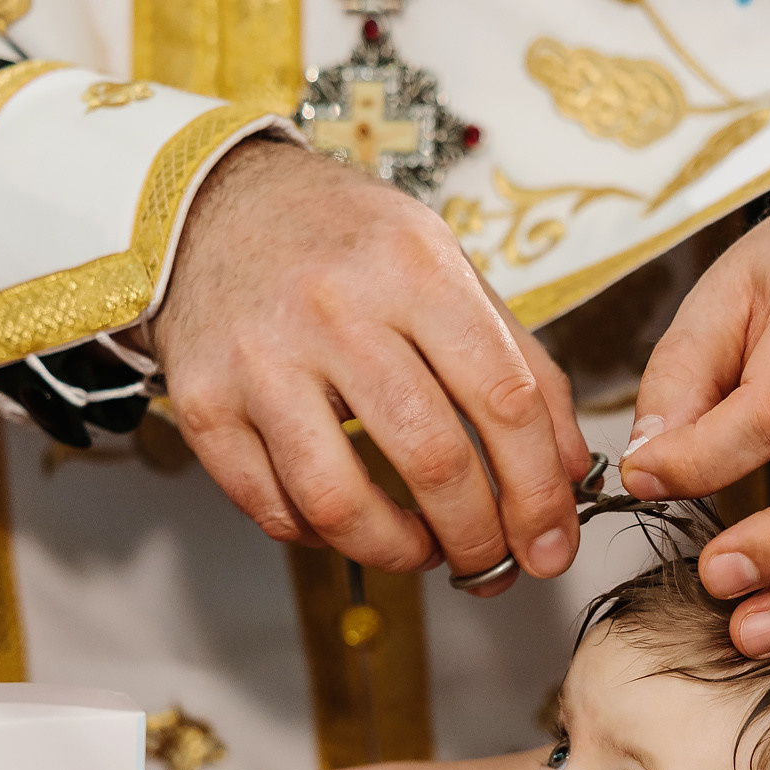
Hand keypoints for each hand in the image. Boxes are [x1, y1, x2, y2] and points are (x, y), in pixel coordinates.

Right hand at [152, 139, 589, 592]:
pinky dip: (321, 536)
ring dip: (400, 552)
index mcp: (414, 268)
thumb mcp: (447, 268)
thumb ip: (519, 364)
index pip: (504, 400)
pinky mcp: (203, 404)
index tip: (551, 542)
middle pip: (432, 460)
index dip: (539, 490)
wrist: (214, 205)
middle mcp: (336, 310)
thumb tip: (566, 470)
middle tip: (494, 564)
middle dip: (479, 539)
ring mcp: (260, 360)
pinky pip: (271, 507)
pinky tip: (350, 522)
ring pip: (341, 503)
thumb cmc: (346, 242)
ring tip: (425, 550)